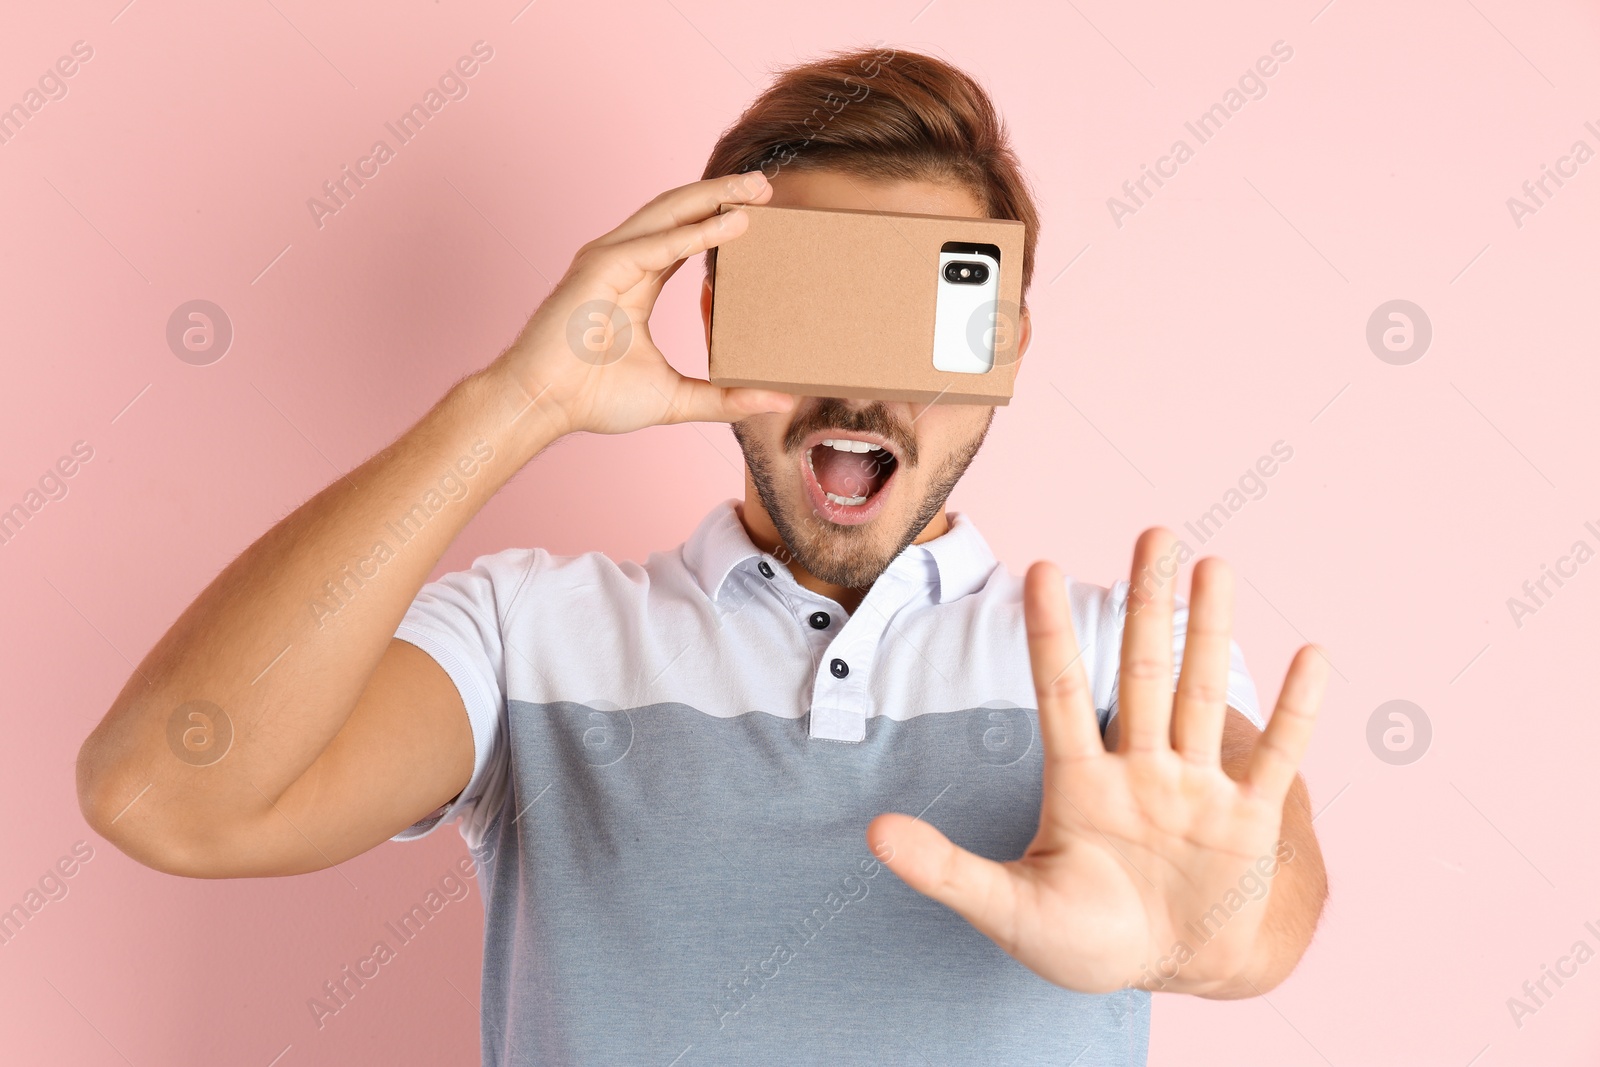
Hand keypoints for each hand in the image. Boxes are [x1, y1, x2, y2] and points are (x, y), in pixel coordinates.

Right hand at [489, 171, 795, 436]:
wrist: (543, 405)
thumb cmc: (594, 399)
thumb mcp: (677, 398)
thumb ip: (726, 398)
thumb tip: (780, 401)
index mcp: (638, 281)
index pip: (685, 237)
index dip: (720, 220)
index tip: (762, 213)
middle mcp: (624, 262)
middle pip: (680, 213)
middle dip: (723, 195)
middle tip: (767, 186)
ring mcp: (609, 260)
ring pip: (668, 215)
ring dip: (713, 198)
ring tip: (755, 190)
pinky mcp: (600, 268)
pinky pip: (655, 245)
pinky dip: (693, 233)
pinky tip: (729, 225)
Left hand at [867, 528, 1327, 994]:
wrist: (1164, 970)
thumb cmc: (1082, 940)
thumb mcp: (1007, 909)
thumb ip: (946, 871)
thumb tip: (874, 832)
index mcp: (1078, 784)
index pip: (1060, 694)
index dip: (1051, 635)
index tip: (1039, 567)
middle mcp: (1139, 770)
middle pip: (1143, 674)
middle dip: (1146, 605)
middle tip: (1155, 533)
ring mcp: (1195, 790)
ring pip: (1202, 696)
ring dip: (1210, 633)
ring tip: (1215, 566)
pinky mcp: (1248, 821)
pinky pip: (1277, 757)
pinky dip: (1296, 711)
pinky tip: (1312, 655)